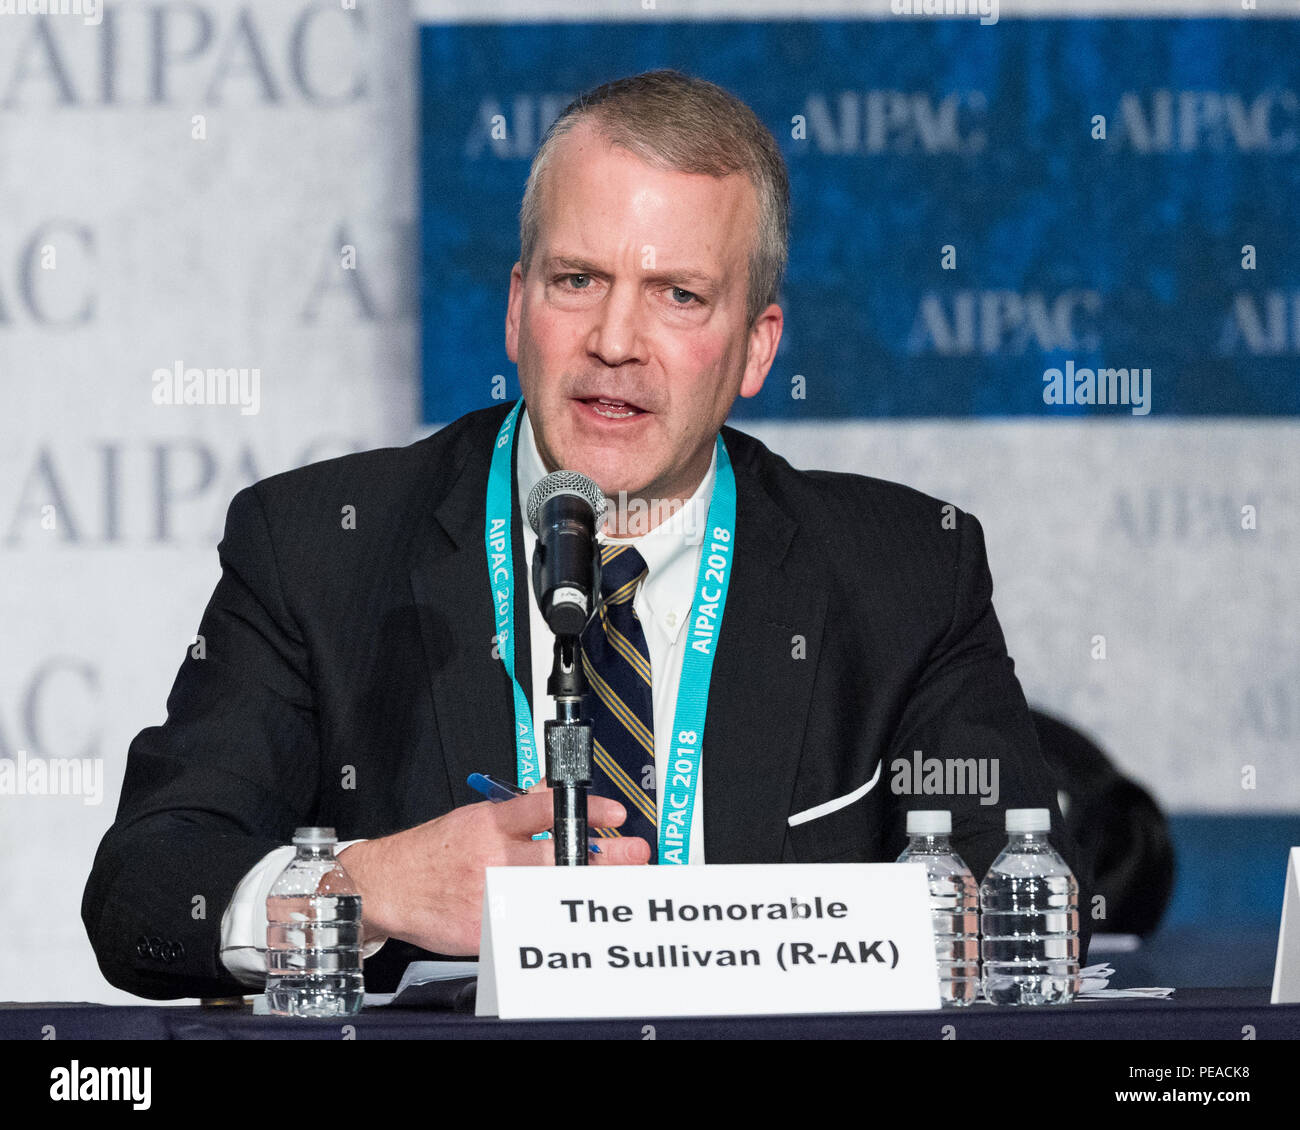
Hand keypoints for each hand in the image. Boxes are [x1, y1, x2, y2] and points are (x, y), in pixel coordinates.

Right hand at [336, 786, 650, 955]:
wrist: (388, 887)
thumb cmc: (431, 851)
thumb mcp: (474, 816)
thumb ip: (517, 807)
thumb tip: (553, 790)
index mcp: (490, 824)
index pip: (548, 809)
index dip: (587, 810)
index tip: (615, 814)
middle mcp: (493, 858)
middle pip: (561, 856)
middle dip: (605, 857)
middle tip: (634, 855)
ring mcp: (491, 896)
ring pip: (551, 892)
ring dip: (588, 889)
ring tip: (616, 884)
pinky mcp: (486, 931)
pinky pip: (529, 925)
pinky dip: (556, 919)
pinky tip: (575, 915)